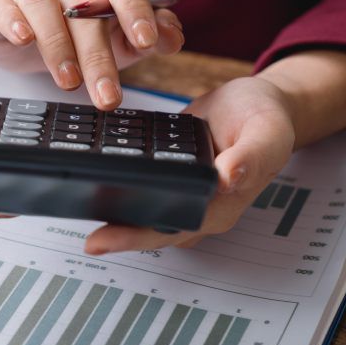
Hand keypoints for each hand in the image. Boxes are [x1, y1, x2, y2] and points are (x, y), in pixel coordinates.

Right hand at [0, 0, 183, 109]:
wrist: (24, 33)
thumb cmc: (80, 33)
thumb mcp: (121, 38)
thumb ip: (152, 36)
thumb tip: (171, 37)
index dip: (135, 6)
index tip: (146, 41)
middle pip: (83, 4)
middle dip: (98, 55)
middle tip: (107, 96)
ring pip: (42, 5)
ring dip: (58, 46)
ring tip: (70, 82)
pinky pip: (3, 6)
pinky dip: (14, 22)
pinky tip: (24, 40)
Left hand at [84, 76, 295, 253]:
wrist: (258, 103)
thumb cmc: (267, 119)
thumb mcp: (268, 133)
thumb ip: (251, 157)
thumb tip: (227, 177)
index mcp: (222, 205)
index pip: (176, 228)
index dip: (139, 237)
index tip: (105, 240)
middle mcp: (200, 206)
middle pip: (154, 229)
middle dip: (119, 236)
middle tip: (87, 241)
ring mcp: (184, 194)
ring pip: (145, 212)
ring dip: (114, 216)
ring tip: (77, 213)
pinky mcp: (170, 174)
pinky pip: (143, 188)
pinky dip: (118, 188)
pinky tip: (91, 182)